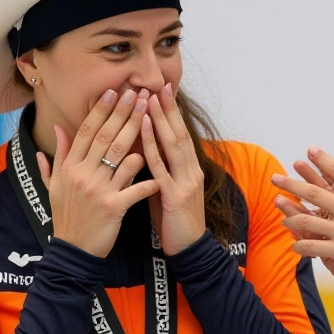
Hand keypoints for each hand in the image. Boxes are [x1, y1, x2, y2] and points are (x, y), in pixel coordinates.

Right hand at [36, 88, 158, 257]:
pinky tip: (160, 166)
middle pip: (106, 138)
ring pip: (121, 157)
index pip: (86, 132)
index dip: (101, 110)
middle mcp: (82, 175)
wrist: (73, 251)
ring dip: (138, 136)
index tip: (114, 92)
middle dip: (124, 114)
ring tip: (152, 117)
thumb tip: (58, 128)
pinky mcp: (113, 208)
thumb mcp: (54, 185)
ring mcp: (98, 191)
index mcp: (70, 167)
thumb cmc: (66, 216)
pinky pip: (134, 189)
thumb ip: (58, 156)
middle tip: (139, 94)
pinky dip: (148, 178)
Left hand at [140, 83, 206, 255]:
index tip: (163, 91)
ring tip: (150, 96)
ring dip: (160, 118)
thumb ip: (161, 170)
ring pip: (172, 143)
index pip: (181, 135)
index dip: (172, 113)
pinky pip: (160, 165)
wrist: (189, 250)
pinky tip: (142, 127)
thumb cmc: (175, 222)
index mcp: (190, 169)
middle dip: (169, 108)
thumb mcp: (168, 191)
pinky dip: (151, 143)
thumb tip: (146, 151)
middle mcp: (191, 170)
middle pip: (180, 132)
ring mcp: (185, 181)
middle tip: (159, 83)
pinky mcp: (175, 195)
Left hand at [273, 159, 333, 305]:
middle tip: (275, 177)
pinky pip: (313, 246)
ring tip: (278, 208)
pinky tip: (294, 243)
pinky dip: (300, 244)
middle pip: (314, 192)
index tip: (310, 151)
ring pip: (307, 218)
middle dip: (291, 183)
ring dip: (289, 213)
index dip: (322, 160)